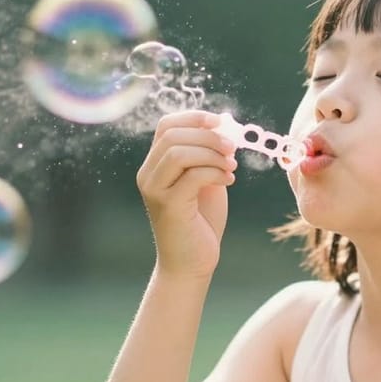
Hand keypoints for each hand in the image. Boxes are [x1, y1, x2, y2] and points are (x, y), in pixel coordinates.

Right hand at [136, 110, 237, 277]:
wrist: (192, 264)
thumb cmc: (201, 222)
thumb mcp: (207, 180)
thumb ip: (210, 155)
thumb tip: (226, 123)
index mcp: (155, 165)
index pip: (166, 126)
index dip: (195, 117)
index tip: (222, 122)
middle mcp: (148, 175)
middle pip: (172, 135)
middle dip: (208, 135)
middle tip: (233, 147)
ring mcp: (154, 190)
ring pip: (178, 152)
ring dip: (212, 154)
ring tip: (231, 167)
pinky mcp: (168, 206)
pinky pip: (192, 175)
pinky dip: (216, 172)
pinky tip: (229, 181)